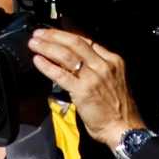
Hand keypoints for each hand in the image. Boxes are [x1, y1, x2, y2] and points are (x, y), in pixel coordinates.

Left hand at [27, 27, 144, 146]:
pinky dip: (47, 66)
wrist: (124, 127)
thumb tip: (76, 61)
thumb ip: (97, 68)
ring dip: (47, 47)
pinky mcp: (83, 90)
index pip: (87, 40)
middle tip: (39, 32)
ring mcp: (93, 77)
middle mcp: (104, 65)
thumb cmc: (117, 108)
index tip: (53, 31)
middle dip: (54, 35)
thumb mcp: (113, 80)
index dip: (67, 34)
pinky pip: (61, 74)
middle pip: (75, 43)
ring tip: (34, 43)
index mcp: (113, 60)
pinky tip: (37, 60)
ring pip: (67, 55)